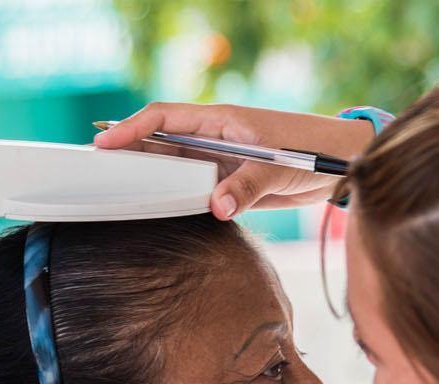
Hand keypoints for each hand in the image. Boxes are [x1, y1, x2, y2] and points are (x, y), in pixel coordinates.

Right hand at [93, 102, 374, 218]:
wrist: (341, 167)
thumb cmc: (314, 152)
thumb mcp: (280, 168)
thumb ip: (247, 185)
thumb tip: (214, 207)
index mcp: (221, 120)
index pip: (164, 118)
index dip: (131, 128)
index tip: (104, 144)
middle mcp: (214, 137)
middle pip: (159, 142)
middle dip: (128, 154)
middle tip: (97, 174)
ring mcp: (218, 160)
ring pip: (171, 167)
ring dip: (148, 179)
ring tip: (116, 193)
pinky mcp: (227, 181)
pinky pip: (190, 188)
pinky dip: (171, 197)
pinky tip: (155, 210)